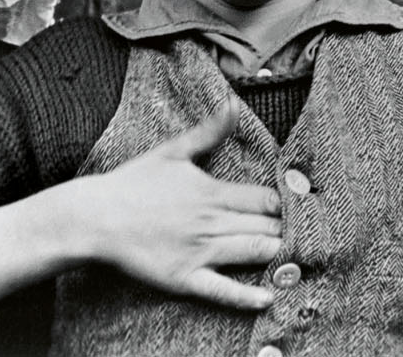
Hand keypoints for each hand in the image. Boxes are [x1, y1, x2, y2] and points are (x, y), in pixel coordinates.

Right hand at [80, 98, 284, 309]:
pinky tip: (267, 298)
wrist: (96, 217)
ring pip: (252, 252)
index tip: (300, 207)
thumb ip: (209, 131)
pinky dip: (246, 296)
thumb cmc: (132, 183)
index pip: (265, 199)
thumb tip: (233, 103)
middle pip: (266, 225)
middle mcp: (211, 221)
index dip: (286, 204)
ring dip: (277, 254)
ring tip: (296, 258)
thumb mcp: (172, 151)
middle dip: (287, 229)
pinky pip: (221, 290)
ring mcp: (198, 251)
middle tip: (307, 235)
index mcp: (212, 191)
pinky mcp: (184, 277)